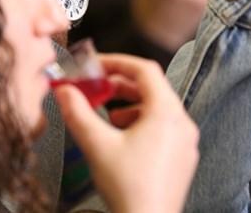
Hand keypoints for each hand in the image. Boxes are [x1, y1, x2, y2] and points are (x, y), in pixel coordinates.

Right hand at [55, 54, 199, 212]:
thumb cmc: (128, 188)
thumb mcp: (97, 146)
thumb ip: (78, 113)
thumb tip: (64, 91)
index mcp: (167, 112)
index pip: (145, 70)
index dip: (118, 62)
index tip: (96, 65)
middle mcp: (183, 123)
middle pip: (154, 89)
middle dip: (122, 85)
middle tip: (98, 87)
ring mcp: (186, 142)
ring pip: (160, 109)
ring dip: (133, 105)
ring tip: (110, 116)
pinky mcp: (184, 158)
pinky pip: (166, 129)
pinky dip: (145, 124)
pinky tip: (126, 138)